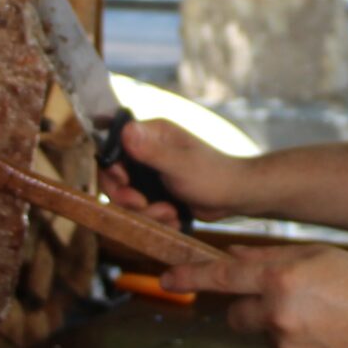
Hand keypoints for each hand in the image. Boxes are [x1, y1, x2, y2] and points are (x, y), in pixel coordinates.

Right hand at [100, 119, 246, 227]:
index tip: (125, 182)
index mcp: (151, 133)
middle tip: (143, 205)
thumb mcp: (180, 165)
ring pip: (127, 198)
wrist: (236, 197)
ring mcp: (151, 173)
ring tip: (170, 213)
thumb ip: (151, 150)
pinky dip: (156, 219)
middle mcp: (147, 150)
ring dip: (146, 212)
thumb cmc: (213, 175)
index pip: (112, 147)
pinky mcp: (156, 192)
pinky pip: (142, 210)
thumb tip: (126, 129)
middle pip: (115, 177)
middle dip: (128, 198)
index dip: (112, 169)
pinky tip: (175, 217)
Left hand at [162, 245, 347, 347]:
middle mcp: (278, 315)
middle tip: (285, 303)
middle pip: (237, 316)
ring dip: (282, 329)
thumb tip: (233, 257)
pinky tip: (332, 341)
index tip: (165, 278)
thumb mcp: (318, 256)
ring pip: (266, 337)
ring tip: (325, 321)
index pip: (222, 278)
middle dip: (249, 310)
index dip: (190, 277)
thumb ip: (271, 258)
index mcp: (281, 279)